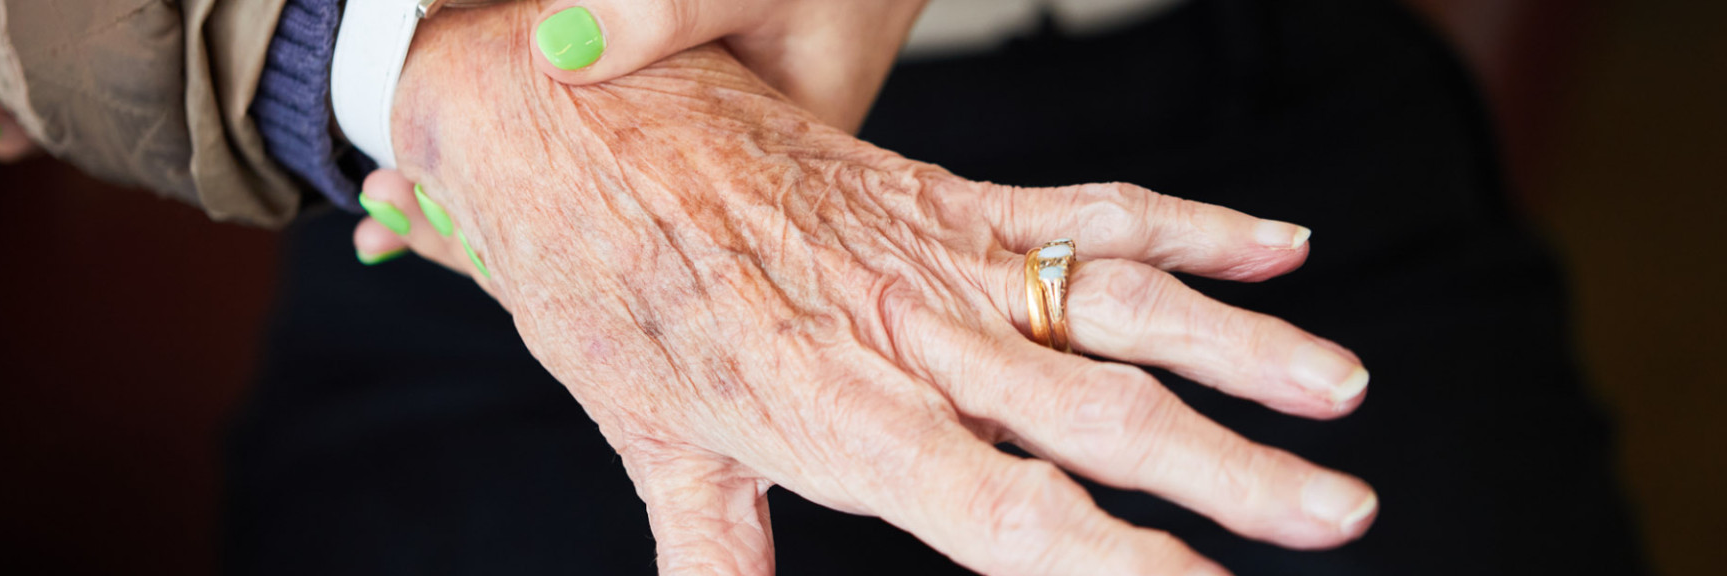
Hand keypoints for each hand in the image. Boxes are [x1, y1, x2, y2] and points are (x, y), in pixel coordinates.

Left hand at [369, 5, 1376, 573]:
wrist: (570, 119)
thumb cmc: (599, 280)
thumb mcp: (644, 429)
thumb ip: (708, 536)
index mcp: (839, 417)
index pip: (1002, 512)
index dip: (1113, 561)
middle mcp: (911, 339)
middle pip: (1098, 416)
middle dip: (1228, 473)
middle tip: (1340, 511)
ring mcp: (939, 257)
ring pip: (1118, 307)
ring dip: (1241, 349)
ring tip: (1342, 389)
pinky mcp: (946, 193)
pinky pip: (1087, 205)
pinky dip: (1187, 225)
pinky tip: (1277, 241)